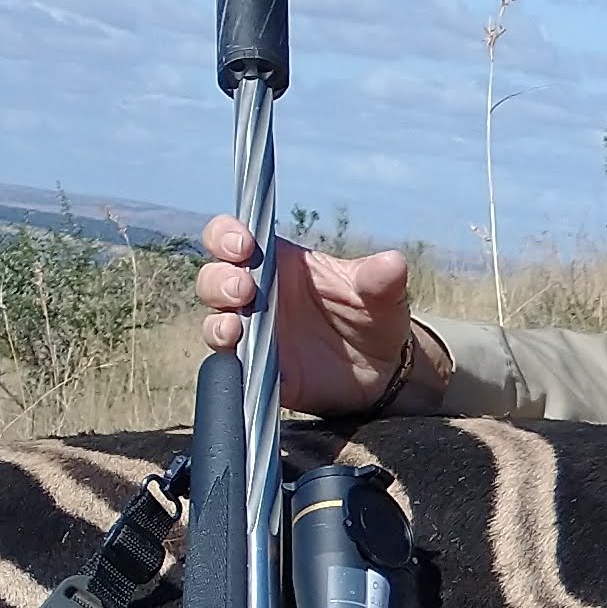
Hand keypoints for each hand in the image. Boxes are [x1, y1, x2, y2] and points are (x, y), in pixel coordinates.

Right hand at [197, 219, 418, 412]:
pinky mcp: (258, 371)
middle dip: (219, 281)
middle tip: (243, 290)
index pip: (232, 237)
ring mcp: (253, 334)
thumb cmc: (372, 316)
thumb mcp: (381, 294)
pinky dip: (229, 365)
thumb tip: (392, 264)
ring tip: (236, 327)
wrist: (382, 370)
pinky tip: (240, 361)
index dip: (226, 235)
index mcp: (277, 263)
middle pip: (214, 279)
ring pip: (214, 322)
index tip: (243, 246)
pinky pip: (231, 368)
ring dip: (217, 323)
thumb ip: (380, 279)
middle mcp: (256, 295)